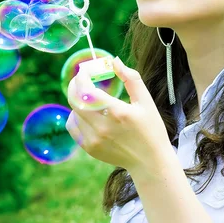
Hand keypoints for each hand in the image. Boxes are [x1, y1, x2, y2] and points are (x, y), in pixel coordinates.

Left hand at [65, 56, 172, 173]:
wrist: (150, 161)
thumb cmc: (151, 128)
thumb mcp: (146, 101)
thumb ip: (131, 78)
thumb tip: (114, 61)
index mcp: (118, 112)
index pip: (88, 91)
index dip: (82, 77)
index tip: (84, 70)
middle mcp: (103, 127)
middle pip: (75, 101)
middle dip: (75, 85)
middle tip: (81, 79)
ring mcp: (94, 140)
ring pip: (73, 113)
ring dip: (78, 101)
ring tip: (90, 98)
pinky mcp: (90, 148)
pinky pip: (73, 127)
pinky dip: (77, 116)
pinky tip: (88, 114)